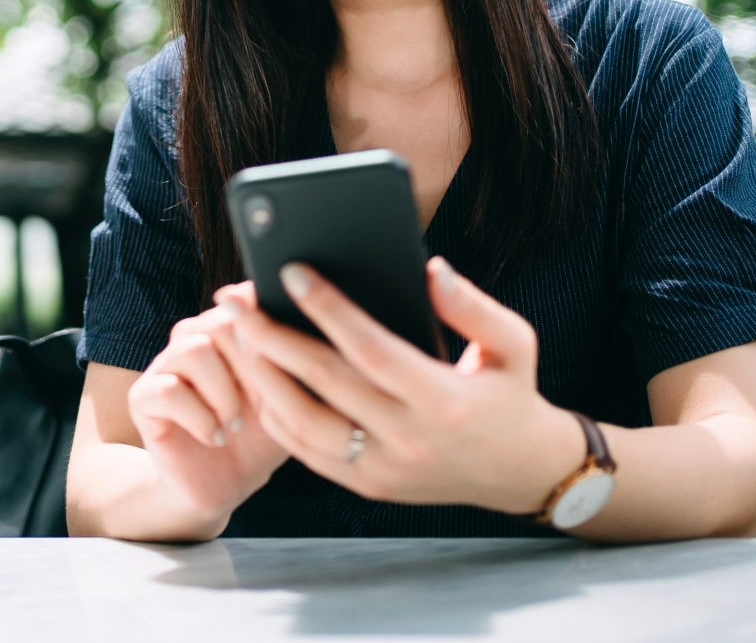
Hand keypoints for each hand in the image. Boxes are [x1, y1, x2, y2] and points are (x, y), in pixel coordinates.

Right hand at [126, 301, 291, 526]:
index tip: (279, 374)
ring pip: (194, 351)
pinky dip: (200, 419)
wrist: (228, 484)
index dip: (268, 338)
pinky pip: (168, 391)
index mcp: (228, 329)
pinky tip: (213, 437)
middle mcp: (193, 338)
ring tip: (234, 425)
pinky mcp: (143, 397)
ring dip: (224, 396)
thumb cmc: (261, 436)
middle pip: (221, 321)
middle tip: (260, 405)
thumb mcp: (287, 395)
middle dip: (250, 370)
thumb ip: (287, 353)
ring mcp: (165, 365)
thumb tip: (288, 313)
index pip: (245, 301)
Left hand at [218, 257, 580, 513]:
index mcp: (444, 401)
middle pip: (324, 384)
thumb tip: (429, 269)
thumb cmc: (510, 393)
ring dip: (264, 376)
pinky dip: (277, 414)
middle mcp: (410, 440)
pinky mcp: (368, 485)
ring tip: (240, 334)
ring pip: (303, 423)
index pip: (371, 349)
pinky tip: (260, 375)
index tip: (291, 271)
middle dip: (272, 336)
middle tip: (235, 300)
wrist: (520, 471)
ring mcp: (384, 470)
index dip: (328, 309)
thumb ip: (473, 306)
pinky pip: (307, 452)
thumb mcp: (514, 344)